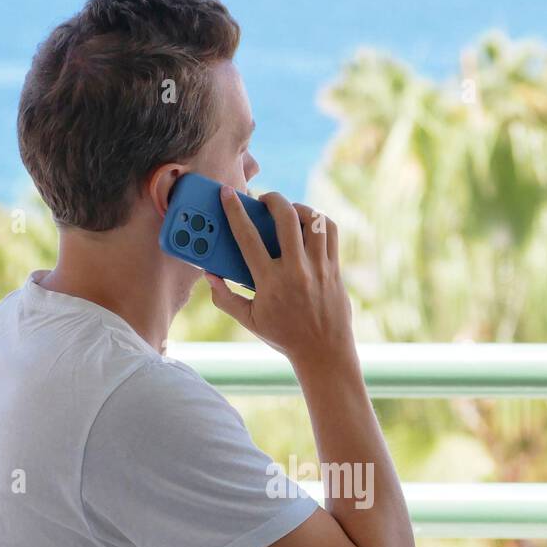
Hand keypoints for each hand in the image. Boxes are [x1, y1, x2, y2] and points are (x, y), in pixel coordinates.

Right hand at [203, 187, 353, 371]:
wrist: (324, 352)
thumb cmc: (284, 336)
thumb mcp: (249, 321)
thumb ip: (225, 298)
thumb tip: (210, 275)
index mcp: (271, 283)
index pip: (248, 238)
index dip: (235, 211)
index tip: (227, 194)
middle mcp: (297, 271)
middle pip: (286, 218)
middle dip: (273, 199)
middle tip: (264, 199)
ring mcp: (319, 268)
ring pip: (314, 221)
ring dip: (299, 208)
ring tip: (289, 210)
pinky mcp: (335, 269)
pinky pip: (331, 232)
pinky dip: (319, 221)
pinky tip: (309, 224)